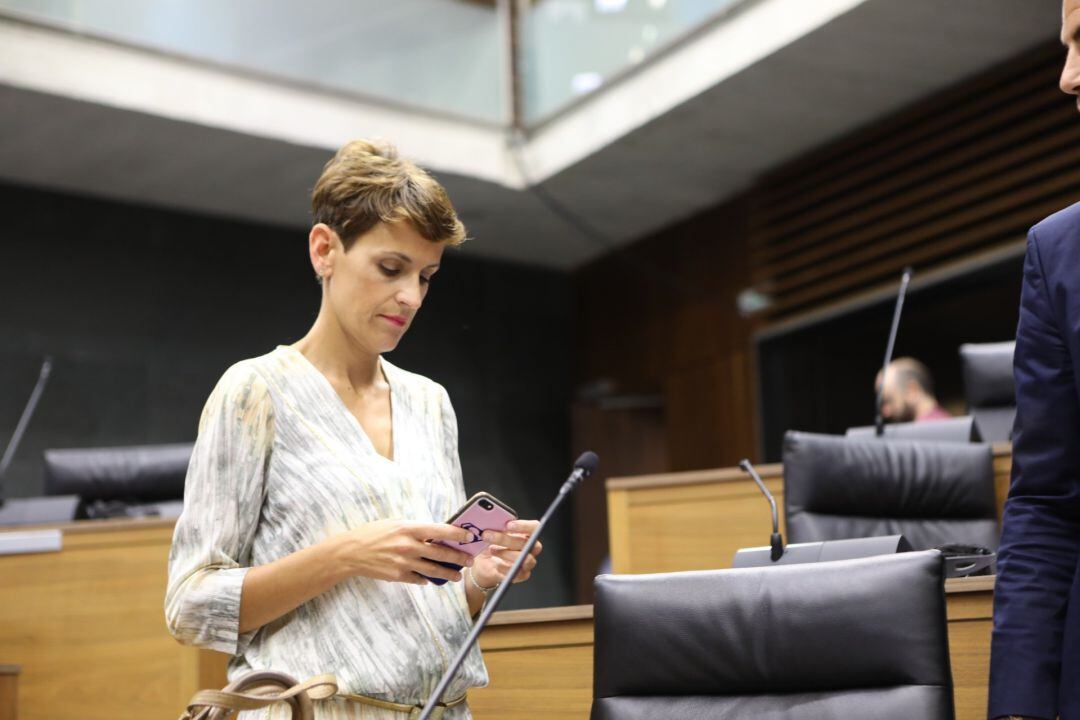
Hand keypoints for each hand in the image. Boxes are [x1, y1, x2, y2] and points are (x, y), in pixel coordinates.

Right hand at [330, 520, 475, 584]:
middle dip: (458, 558)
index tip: (470, 537)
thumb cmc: (372, 534)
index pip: (440, 531)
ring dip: (448, 574)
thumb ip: (414, 529)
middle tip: (469, 560)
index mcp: (409, 529)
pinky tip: (431, 580)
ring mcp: (404, 563)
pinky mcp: (398, 576)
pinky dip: (426, 579)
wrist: (350, 553)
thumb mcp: (394, 524)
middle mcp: (409, 546)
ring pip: (433, 570)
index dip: (457, 535)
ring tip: (458, 576)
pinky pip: (418, 579)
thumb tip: (435, 533)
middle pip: (441, 553)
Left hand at [471, 520, 542, 588]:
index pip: (534, 527)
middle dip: (505, 539)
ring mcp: (528, 562)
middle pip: (526, 543)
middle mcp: (530, 547)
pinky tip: (496, 565)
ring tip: (491, 550)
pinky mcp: (522, 575)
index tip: (508, 525)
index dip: (524, 526)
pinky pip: (518, 573)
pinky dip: (505, 568)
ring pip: (525, 558)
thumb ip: (495, 525)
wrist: (485, 564)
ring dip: (505, 554)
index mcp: (527, 533)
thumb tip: (489, 520)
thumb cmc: (491, 544)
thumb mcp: (491, 532)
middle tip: (487, 535)